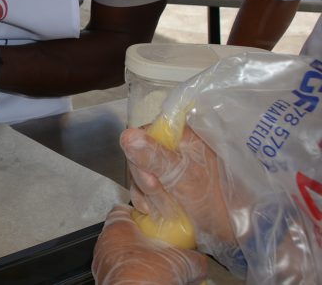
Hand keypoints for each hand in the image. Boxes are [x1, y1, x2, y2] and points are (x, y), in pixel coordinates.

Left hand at [92, 205, 207, 283]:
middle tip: (157, 247)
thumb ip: (194, 258)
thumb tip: (200, 262)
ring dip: (134, 257)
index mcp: (117, 229)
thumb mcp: (182, 262)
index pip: (122, 210)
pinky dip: (130, 272)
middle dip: (139, 239)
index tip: (149, 220)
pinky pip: (117, 270)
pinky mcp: (104, 279)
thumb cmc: (148, 276)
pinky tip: (147, 278)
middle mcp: (104, 243)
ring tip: (153, 266)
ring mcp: (102, 262)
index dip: (137, 213)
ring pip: (118, 253)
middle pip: (121, 233)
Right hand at [122, 126, 239, 267]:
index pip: (144, 135)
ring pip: (141, 171)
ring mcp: (173, 164)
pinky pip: (147, 184)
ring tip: (162, 209)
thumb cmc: (216, 202)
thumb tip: (126, 136)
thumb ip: (155, 157)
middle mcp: (177, 145)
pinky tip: (155, 211)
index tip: (151, 181)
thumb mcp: (184, 179)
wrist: (239, 229)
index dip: (140, 158)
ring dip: (147, 193)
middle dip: (145, 181)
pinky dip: (148, 199)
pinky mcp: (171, 181)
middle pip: (140, 155)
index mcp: (183, 135)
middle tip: (160, 199)